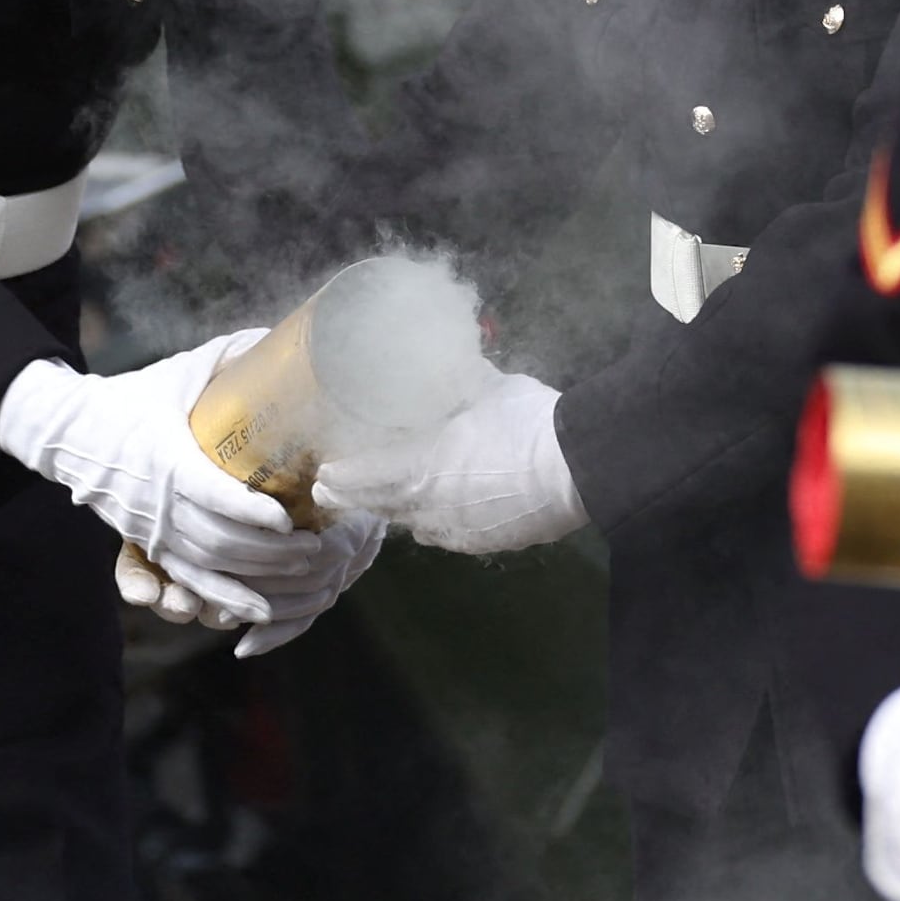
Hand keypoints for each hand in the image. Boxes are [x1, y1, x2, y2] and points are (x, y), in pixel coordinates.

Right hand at [2, 336, 375, 638]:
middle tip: (315, 547)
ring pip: (208, 564)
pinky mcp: (149, 544)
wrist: (71, 435)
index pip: (211, 492)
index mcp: (166, 456)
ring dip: (256, 574)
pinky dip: (225, 597)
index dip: (251, 510)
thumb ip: (228, 358)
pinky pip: (190, 579)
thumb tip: (278, 337)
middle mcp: (157, 500)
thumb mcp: (179, 372)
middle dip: (270, 550)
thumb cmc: (135, 398)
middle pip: (218, 538)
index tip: (289, 517)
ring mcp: (151, 528)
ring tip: (302, 569)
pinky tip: (259, 609)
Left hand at [315, 367, 586, 554]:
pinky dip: (435, 522)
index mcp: (419, 467)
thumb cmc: (523, 422)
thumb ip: (458, 377)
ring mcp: (456, 530)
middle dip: (358, 498)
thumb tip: (448, 357)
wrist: (575, 469)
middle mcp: (428, 507)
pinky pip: (447, 534)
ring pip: (414, 524)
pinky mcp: (484, 543)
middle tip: (337, 490)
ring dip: (398, 511)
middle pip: (381, 507)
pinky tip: (440, 515)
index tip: (324, 474)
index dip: (340, 477)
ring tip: (391, 500)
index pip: (362, 479)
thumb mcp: (486, 387)